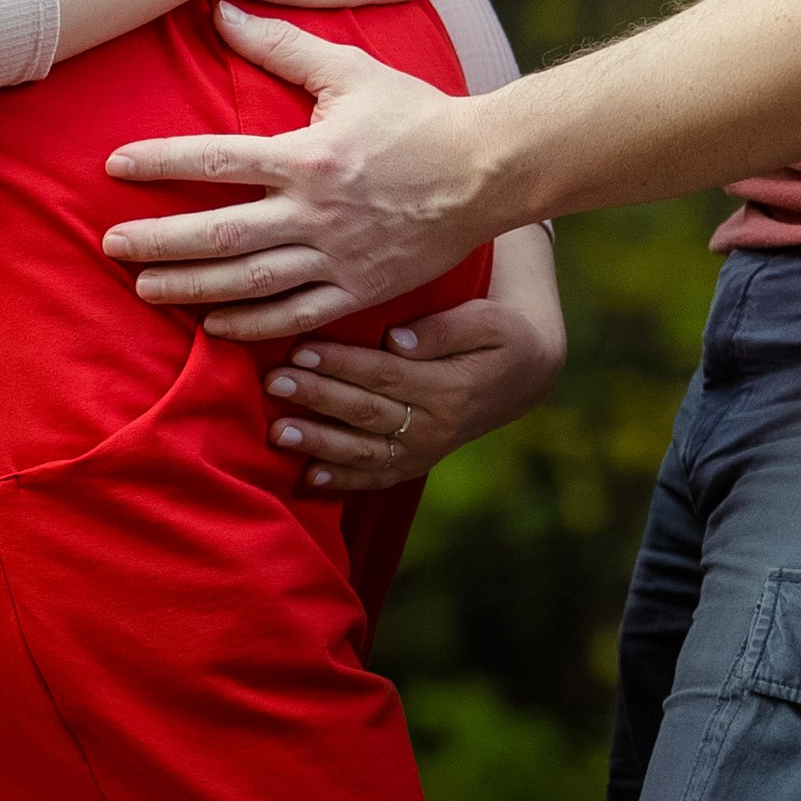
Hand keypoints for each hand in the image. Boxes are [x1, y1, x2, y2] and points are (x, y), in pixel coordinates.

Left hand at [104, 6, 491, 338]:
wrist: (485, 171)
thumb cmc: (416, 113)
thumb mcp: (351, 70)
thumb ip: (283, 45)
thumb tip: (222, 12)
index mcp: (309, 156)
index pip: (216, 160)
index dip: (159, 162)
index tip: (115, 165)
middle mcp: (314, 213)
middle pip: (217, 234)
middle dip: (157, 242)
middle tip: (110, 245)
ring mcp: (335, 258)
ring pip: (246, 283)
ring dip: (189, 288)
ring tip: (144, 288)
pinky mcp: (356, 291)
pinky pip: (292, 317)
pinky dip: (248, 326)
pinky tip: (212, 326)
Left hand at [260, 235, 565, 495]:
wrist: (525, 376)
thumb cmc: (502, 334)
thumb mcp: (488, 320)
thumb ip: (445, 328)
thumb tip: (397, 339)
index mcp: (451, 387)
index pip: (384, 374)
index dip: (341, 363)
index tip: (300, 349)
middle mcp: (435, 426)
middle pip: (365, 412)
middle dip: (317, 398)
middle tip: (274, 383)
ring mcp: (425, 451)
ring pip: (364, 452)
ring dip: (318, 443)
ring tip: (278, 432)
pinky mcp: (417, 463)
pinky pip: (377, 478)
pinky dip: (343, 481)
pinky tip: (309, 477)